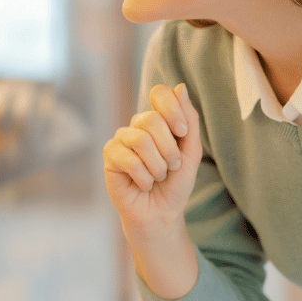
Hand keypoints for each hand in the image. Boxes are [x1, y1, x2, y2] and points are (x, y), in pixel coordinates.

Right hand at [102, 83, 202, 229]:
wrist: (161, 214)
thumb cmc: (175, 184)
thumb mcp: (191, 152)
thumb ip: (189, 121)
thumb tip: (180, 86)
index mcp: (157, 120)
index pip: (159, 93)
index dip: (173, 110)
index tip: (183, 133)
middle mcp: (136, 126)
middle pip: (151, 119)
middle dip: (169, 149)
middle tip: (172, 167)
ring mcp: (121, 140)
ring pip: (141, 140)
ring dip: (158, 166)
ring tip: (158, 177)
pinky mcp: (109, 158)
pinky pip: (129, 160)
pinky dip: (144, 178)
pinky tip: (143, 185)